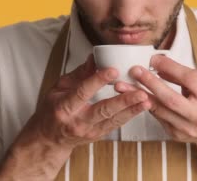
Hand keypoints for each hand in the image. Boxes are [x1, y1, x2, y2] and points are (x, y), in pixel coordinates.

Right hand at [0, 55, 150, 179]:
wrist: (49, 139)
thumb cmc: (53, 110)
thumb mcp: (58, 88)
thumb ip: (78, 74)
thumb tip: (94, 57)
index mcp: (64, 107)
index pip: (82, 92)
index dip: (98, 80)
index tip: (113, 70)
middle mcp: (77, 122)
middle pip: (103, 110)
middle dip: (124, 101)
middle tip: (140, 92)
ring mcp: (89, 131)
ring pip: (114, 120)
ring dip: (132, 110)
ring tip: (147, 100)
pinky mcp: (98, 136)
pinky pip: (116, 125)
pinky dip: (129, 115)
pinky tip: (141, 107)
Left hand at [115, 56, 196, 180]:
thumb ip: (183, 74)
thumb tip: (158, 63)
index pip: (190, 80)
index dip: (170, 68)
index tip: (153, 58)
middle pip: (171, 98)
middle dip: (150, 83)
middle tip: (135, 70)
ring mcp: (187, 129)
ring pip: (160, 110)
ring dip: (139, 95)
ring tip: (124, 84)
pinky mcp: (176, 135)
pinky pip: (157, 116)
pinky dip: (144, 104)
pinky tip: (132, 95)